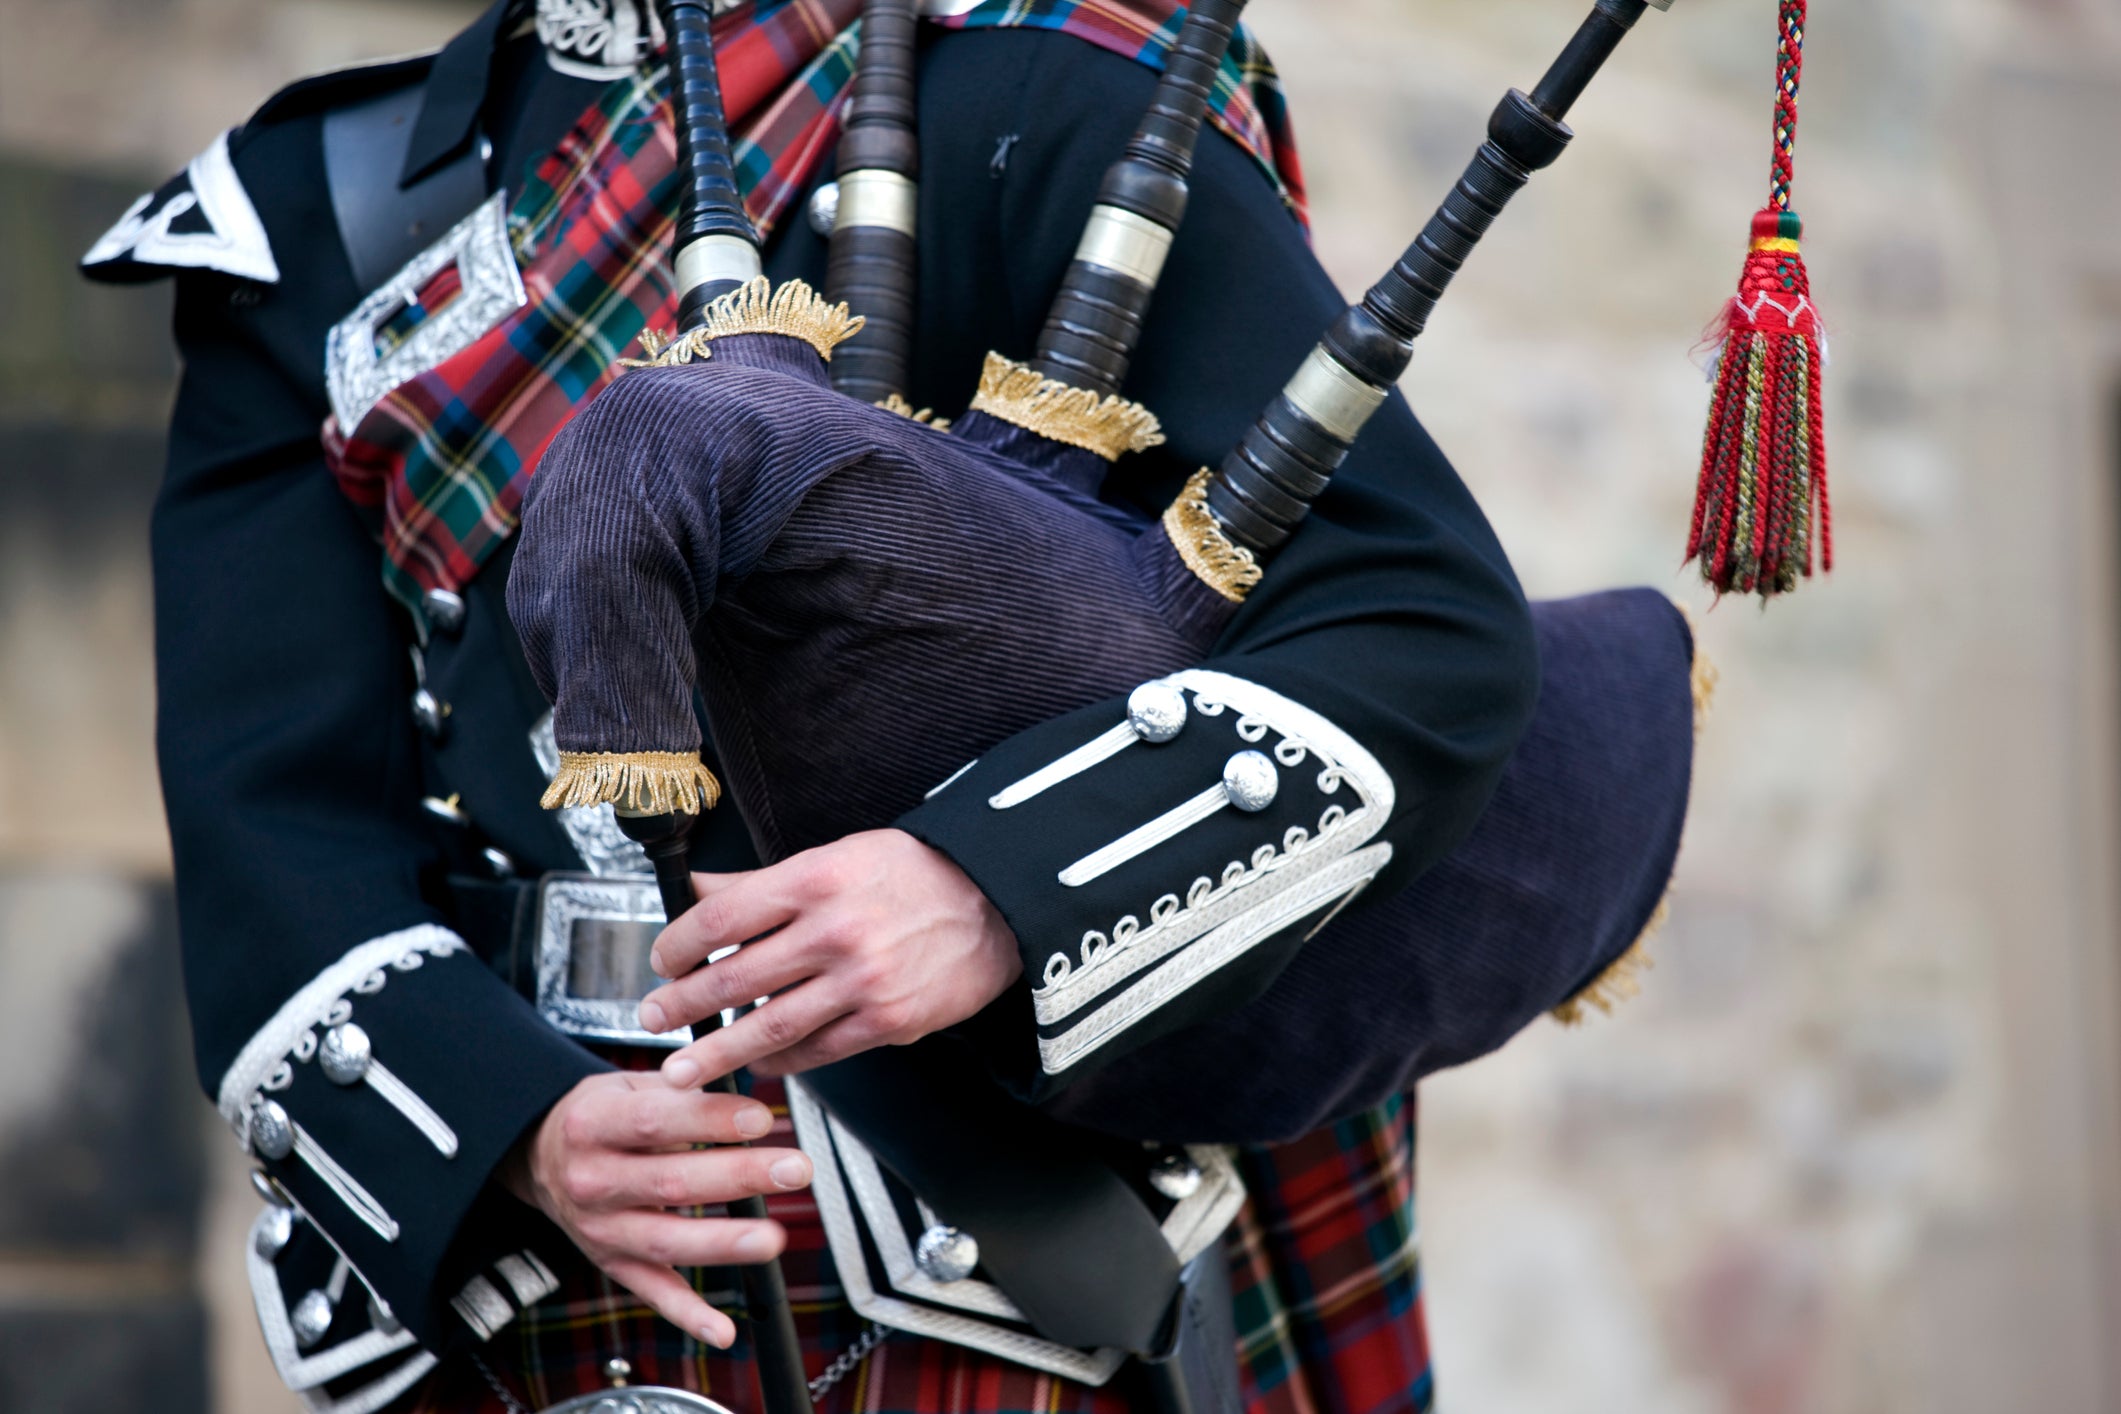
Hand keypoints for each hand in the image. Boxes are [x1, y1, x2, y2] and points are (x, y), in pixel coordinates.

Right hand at [499, 1071, 811, 1346]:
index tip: (760, 1119)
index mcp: (594, 1125)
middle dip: (738, 1177)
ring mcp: (602, 1229)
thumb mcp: (627, 1085)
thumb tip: (743, 1096)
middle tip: (795, 1170)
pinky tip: (724, 1329)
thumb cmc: (598, 1116)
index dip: (709, 1121)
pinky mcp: (613, 1264)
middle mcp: (593, 1181)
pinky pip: (652, 1293)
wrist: (539, 1157)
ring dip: (723, 1243)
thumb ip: (681, 1090)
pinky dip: (689, 1316)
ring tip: (773, 1239)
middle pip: (670, 1184)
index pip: (655, 1122)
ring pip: (666, 1242)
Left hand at [640, 829, 1022, 1085]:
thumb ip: (765, 882)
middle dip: (682, 1006)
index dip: (677, 944)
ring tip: (683, 1069)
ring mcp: (862, 982)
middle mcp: (834, 932)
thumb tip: (700, 891)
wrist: (998, 902)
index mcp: (815, 880)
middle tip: (652, 1021)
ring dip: (718, 1052)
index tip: (661, 960)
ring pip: (769, 1026)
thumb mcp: (837, 856)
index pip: (721, 918)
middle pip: (733, 978)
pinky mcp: (888, 1021)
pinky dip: (782, 1061)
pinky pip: (818, 1050)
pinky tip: (759, 1064)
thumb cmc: (916, 874)